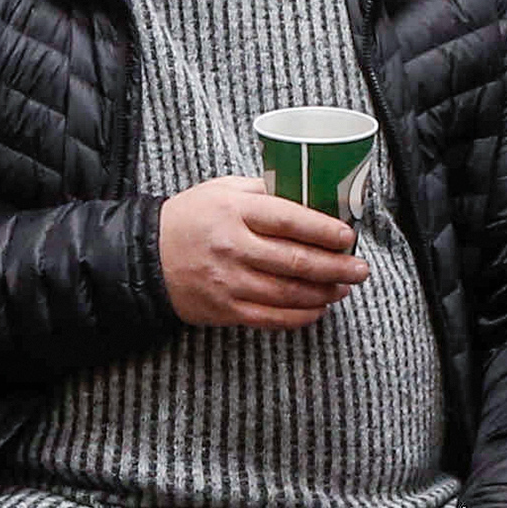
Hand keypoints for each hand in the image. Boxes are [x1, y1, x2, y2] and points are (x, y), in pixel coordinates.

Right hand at [159, 173, 363, 329]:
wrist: (146, 257)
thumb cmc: (189, 218)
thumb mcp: (221, 189)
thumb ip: (263, 190)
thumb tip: (310, 194)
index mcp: (235, 210)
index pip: (290, 220)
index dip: (325, 230)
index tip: (348, 236)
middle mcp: (233, 246)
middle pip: (297, 261)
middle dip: (336, 267)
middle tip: (360, 269)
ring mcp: (229, 281)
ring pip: (289, 292)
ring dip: (324, 293)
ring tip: (344, 288)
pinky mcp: (225, 309)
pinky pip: (271, 318)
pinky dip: (300, 316)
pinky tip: (318, 309)